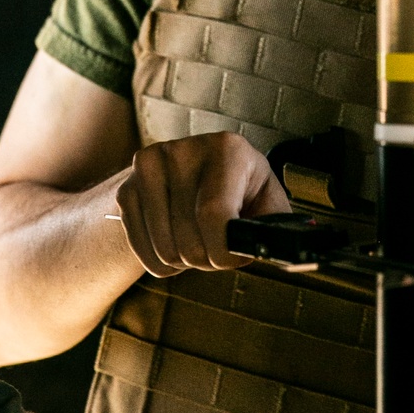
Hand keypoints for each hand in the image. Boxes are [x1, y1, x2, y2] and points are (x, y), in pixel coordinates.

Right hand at [116, 132, 289, 276]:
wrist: (194, 174)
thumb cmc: (244, 194)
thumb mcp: (268, 202)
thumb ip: (278, 226)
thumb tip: (287, 251)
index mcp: (227, 149)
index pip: (214, 216)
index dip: (223, 251)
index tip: (231, 257)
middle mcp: (183, 151)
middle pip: (189, 241)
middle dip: (207, 259)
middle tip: (218, 250)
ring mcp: (149, 168)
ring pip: (165, 251)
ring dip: (186, 263)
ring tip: (200, 243)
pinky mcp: (126, 189)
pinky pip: (143, 253)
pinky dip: (162, 263)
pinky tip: (177, 242)